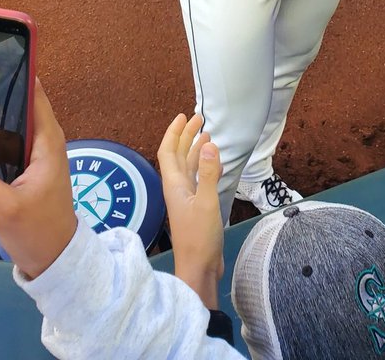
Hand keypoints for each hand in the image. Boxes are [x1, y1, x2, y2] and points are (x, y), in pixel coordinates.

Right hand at [0, 81, 76, 279]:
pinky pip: (2, 143)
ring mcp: (32, 153)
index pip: (33, 92)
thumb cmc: (39, 231)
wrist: (54, 260)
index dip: (11, 75)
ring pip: (6, 124)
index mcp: (48, 139)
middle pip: (16, 104)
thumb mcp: (4, 208)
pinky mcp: (22, 167)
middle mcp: (43, 138)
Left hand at [157, 113, 223, 307]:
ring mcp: (187, 199)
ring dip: (196, 150)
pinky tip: (216, 163)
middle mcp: (177, 188)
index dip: (174, 132)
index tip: (183, 116)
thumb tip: (209, 143)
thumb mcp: (207, 202)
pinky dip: (206, 167)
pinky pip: (199, 179)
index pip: (168, 151)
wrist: (199, 269)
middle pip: (178, 156)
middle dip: (186, 136)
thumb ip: (209, 173)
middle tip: (199, 119)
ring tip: (208, 136)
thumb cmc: (199, 237)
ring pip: (188, 167)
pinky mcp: (196, 208)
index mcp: (174, 184)